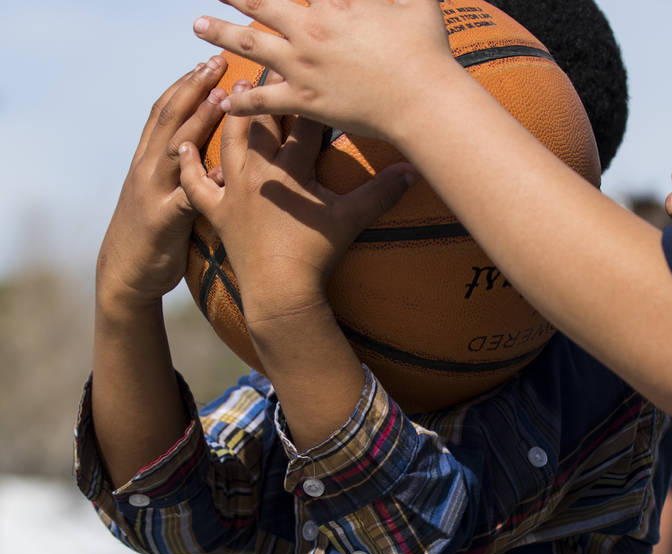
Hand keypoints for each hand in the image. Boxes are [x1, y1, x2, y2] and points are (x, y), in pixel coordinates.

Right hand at [96, 57, 228, 303]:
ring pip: (176, 148)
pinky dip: (205, 183)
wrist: (127, 274)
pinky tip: (226, 172)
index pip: (166, 111)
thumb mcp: (167, 193)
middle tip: (219, 63)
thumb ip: (185, 170)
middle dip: (195, 88)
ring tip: (223, 99)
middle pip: (170, 118)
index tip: (210, 62)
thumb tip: (219, 150)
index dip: (186, 85)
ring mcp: (153, 192)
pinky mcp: (163, 221)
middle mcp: (147, 168)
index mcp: (149, 159)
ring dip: (199, 121)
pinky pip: (186, 198)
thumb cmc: (156, 233)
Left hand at [178, 80, 414, 327]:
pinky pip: (196, 184)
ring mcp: (234, 190)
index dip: (309, 95)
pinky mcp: (218, 212)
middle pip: (261, 122)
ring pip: (228, 141)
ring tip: (230, 92)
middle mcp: (258, 171)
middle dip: (266, 94)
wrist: (281, 291)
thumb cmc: (316, 254)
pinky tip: (182, 145)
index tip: (312, 72)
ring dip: (229, 115)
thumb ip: (381, 192)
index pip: (304, 122)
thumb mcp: (352, 219)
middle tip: (267, 67)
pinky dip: (187, 164)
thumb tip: (413, 170)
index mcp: (291, 169)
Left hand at [190, 0, 454, 141]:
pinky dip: (242, 102)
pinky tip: (225, 101)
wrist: (422, 100)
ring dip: (219, 33)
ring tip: (197, 26)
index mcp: (335, 2)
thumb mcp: (418, 2)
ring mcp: (303, 65)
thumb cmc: (426, 52)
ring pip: (249, 44)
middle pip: (259, 2)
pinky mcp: (304, 100)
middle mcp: (310, 28)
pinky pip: (264, 100)